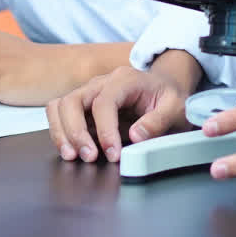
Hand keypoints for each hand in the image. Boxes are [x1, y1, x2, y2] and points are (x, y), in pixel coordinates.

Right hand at [45, 56, 199, 162]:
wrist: (164, 89)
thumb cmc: (169, 98)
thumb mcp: (176, 109)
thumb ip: (158, 121)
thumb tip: (135, 136)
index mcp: (125, 79)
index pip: (104, 102)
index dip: (105, 130)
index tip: (113, 154)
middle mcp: (102, 83)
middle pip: (73, 101)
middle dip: (76, 132)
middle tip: (88, 157)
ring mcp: (89, 93)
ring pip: (59, 106)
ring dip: (62, 133)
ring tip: (72, 156)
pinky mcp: (83, 107)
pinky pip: (60, 115)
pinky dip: (60, 133)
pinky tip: (71, 151)